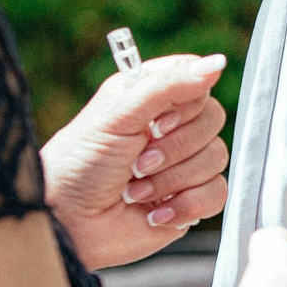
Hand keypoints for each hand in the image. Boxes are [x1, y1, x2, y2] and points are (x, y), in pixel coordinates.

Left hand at [42, 54, 229, 268]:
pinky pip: (218, 194)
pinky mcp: (190, 200)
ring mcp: (183, 164)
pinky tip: (155, 213)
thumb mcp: (118, 115)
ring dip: (171, 180)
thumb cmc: (80, 164)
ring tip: (136, 190)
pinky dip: (186, 206)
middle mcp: (171, 126)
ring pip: (217, 157)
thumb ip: (167, 86)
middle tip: (137, 162)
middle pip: (214, 119)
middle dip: (174, 147)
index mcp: (152, 96)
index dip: (186, 103)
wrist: (68, 224)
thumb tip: (216, 63)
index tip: (156, 123)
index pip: (198, 80)